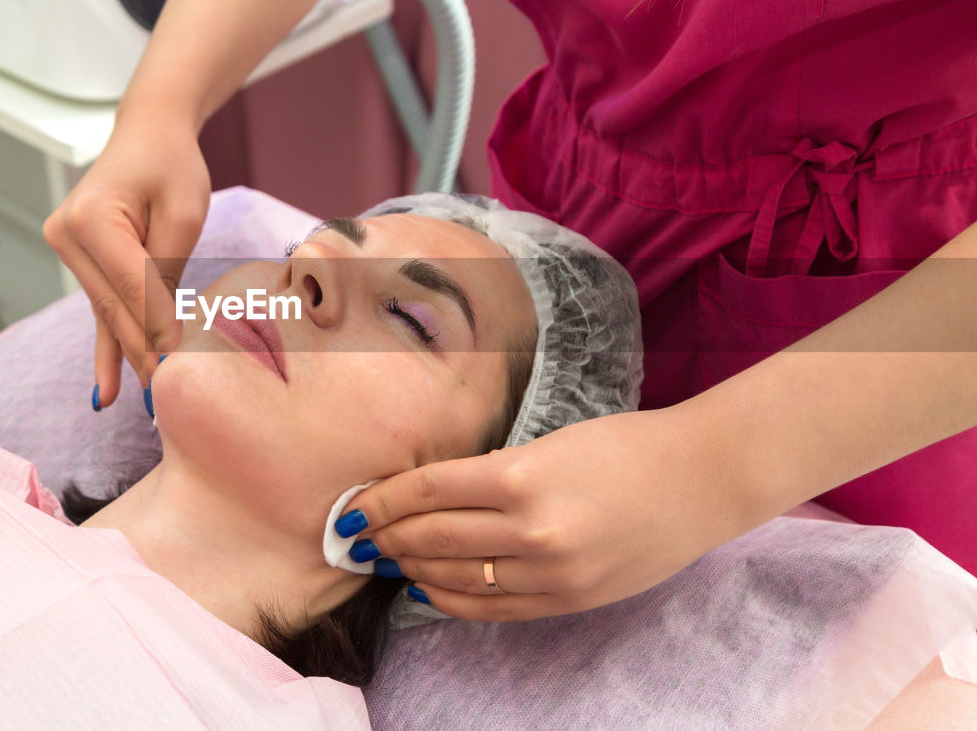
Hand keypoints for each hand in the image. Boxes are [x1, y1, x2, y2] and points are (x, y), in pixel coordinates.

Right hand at [43, 108, 209, 403]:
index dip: (158, 330)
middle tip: (169, 400)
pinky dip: (106, 351)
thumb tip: (164, 334)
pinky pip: (98, 311)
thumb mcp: (182, 213)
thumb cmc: (171, 165)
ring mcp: (67, 249)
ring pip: (108, 313)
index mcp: (91, 218)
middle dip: (145, 352)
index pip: (133, 287)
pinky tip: (105, 393)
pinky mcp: (78, 261)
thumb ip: (167, 272)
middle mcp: (67, 235)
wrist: (148, 133)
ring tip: (148, 404)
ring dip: (132, 355)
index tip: (180, 370)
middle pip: (115, 307)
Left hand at [341, 404, 761, 619]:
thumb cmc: (625, 447)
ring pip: (455, 580)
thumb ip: (492, 474)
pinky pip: (492, 609)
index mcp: (521, 476)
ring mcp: (551, 573)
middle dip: (386, 538)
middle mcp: (531, 530)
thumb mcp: (549, 444)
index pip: (427, 492)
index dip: (380, 502)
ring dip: (412, 570)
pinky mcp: (568, 600)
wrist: (701, 482)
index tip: (352, 508)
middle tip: (358, 537)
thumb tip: (433, 498)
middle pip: (432, 539)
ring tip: (387, 560)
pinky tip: (427, 588)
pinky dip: (451, 600)